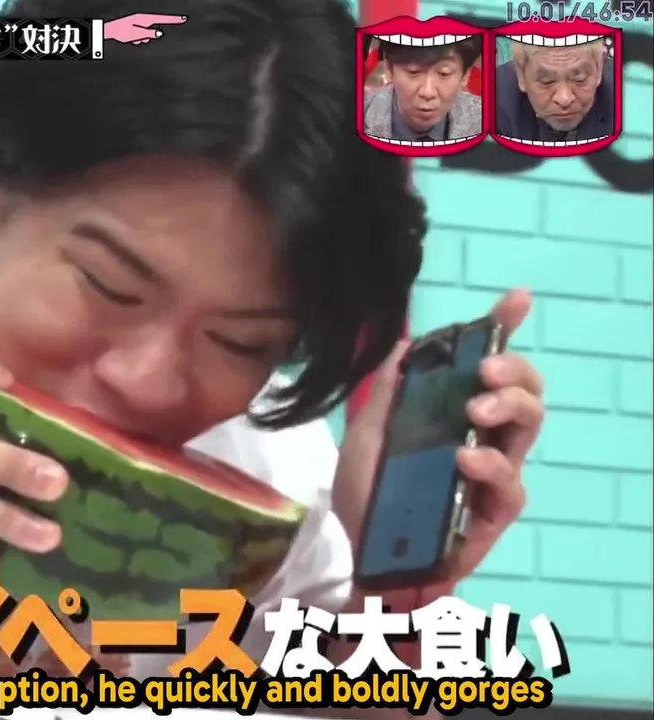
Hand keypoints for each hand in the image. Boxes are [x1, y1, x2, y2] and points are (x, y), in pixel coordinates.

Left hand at [102, 13, 185, 43]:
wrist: (109, 30)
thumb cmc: (121, 31)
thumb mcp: (136, 34)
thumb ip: (149, 34)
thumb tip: (159, 33)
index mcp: (144, 19)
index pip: (163, 19)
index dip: (173, 20)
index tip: (183, 19)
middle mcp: (143, 20)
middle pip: (154, 28)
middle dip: (149, 35)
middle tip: (138, 37)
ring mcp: (139, 23)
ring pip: (147, 33)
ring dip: (142, 38)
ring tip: (132, 38)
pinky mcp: (135, 27)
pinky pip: (141, 35)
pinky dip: (137, 38)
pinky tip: (130, 39)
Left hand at [334, 289, 543, 595]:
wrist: (358, 552)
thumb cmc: (368, 493)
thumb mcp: (367, 433)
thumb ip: (388, 391)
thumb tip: (405, 343)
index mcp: (454, 412)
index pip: (488, 366)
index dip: (504, 329)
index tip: (516, 300)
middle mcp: (482, 437)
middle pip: (523, 391)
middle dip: (512, 370)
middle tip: (484, 370)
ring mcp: (493, 474)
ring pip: (528, 428)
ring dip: (507, 407)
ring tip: (475, 408)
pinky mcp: (494, 512)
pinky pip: (511, 485)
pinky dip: (491, 466)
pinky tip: (467, 458)